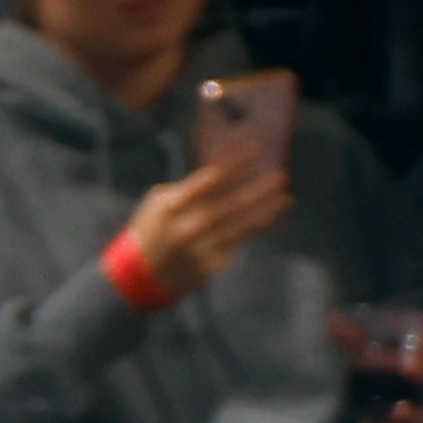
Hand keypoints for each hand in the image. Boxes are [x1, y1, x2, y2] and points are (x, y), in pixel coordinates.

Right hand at [117, 153, 292, 304]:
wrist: (136, 275)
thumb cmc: (151, 228)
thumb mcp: (160, 201)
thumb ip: (190, 188)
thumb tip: (223, 172)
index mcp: (174, 203)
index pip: (211, 176)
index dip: (236, 161)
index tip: (256, 148)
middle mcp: (190, 225)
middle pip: (232, 203)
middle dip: (259, 188)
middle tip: (281, 176)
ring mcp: (203, 247)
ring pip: (241, 226)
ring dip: (265, 210)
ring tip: (285, 198)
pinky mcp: (212, 264)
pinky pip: (237, 242)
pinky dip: (253, 228)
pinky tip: (268, 217)